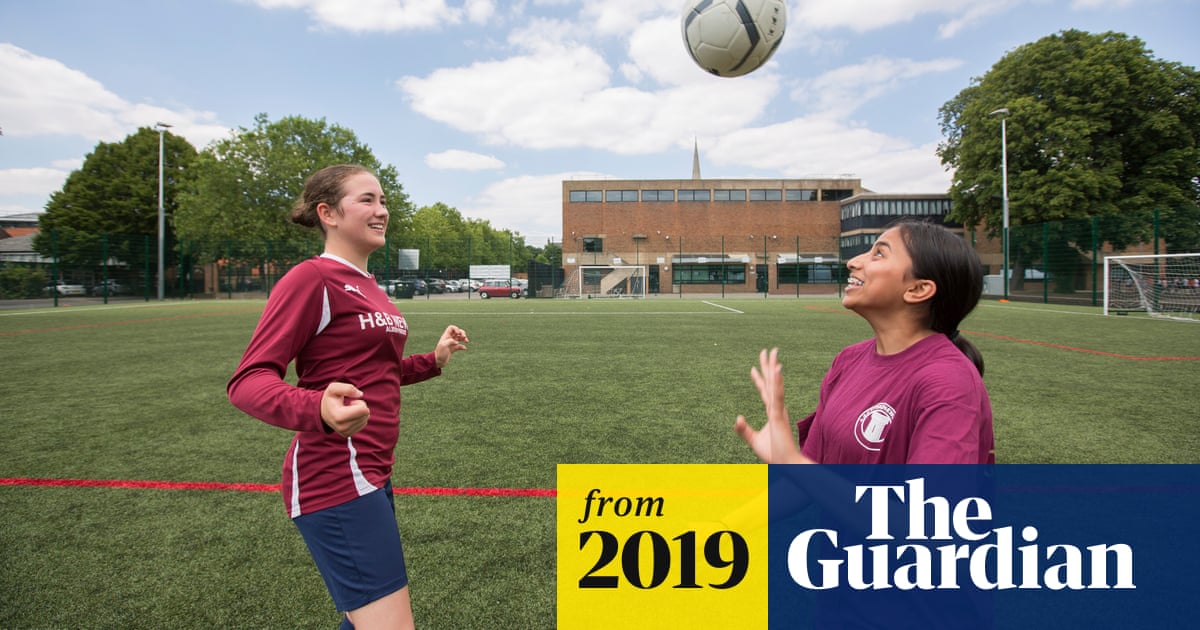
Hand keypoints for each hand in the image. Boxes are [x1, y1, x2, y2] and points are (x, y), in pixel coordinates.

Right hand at [321, 382, 369, 436]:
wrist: (323, 411)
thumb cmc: (330, 398)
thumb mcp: (334, 388)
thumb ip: (347, 388)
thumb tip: (360, 394)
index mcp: (339, 417)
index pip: (363, 410)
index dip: (359, 403)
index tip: (350, 402)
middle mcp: (342, 427)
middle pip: (366, 415)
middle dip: (360, 407)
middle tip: (349, 406)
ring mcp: (345, 432)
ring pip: (365, 419)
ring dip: (359, 413)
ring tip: (347, 410)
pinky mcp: (348, 434)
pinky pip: (363, 424)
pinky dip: (358, 418)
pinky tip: (349, 416)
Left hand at [434, 325, 468, 367]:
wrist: (439, 361)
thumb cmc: (440, 353)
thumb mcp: (443, 345)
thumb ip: (450, 341)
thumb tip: (457, 342)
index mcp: (446, 336)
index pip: (451, 328)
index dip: (456, 329)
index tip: (458, 333)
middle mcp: (449, 338)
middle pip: (457, 331)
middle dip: (462, 333)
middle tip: (464, 337)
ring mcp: (451, 343)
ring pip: (459, 338)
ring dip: (464, 338)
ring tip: (467, 341)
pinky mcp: (453, 349)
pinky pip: (460, 345)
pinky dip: (463, 346)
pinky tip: (464, 348)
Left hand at [734, 348, 811, 463]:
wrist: (785, 465)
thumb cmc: (774, 454)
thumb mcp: (753, 440)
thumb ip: (744, 430)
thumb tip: (737, 418)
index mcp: (772, 412)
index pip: (765, 391)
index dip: (759, 379)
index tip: (753, 367)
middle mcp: (777, 408)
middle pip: (771, 382)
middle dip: (768, 366)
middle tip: (767, 350)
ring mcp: (778, 410)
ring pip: (776, 384)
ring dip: (774, 367)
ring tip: (773, 352)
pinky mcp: (779, 416)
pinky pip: (777, 396)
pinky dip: (778, 382)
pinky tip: (777, 369)